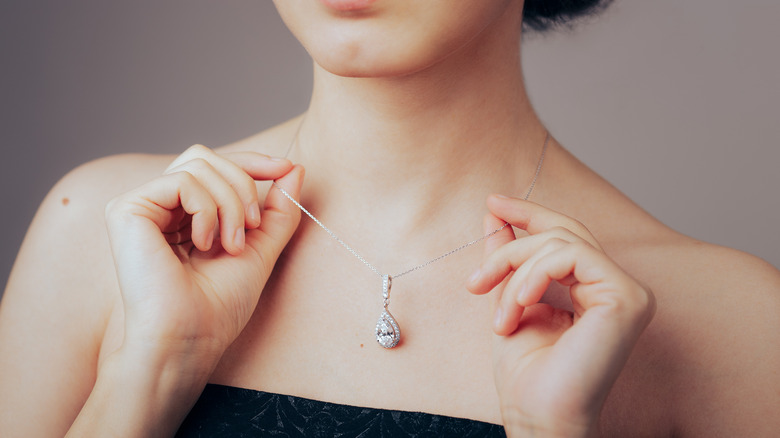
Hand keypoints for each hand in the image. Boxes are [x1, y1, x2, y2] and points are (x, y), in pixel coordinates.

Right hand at [105, 145, 303, 362]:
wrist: (190, 337)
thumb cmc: (220, 305)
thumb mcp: (261, 248)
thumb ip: (278, 209)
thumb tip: (296, 167)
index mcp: (185, 214)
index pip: (216, 167)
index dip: (252, 162)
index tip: (285, 167)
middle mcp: (160, 206)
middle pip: (207, 158)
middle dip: (243, 185)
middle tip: (253, 227)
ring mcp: (141, 205)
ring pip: (198, 164)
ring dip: (230, 202)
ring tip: (231, 245)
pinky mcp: (126, 209)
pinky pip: (183, 181)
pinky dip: (207, 209)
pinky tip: (204, 243)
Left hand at [467, 195, 654, 437]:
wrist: (537, 414)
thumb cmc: (526, 372)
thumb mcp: (509, 300)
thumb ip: (508, 257)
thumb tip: (493, 215)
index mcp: (595, 289)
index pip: (566, 236)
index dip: (530, 213)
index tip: (492, 202)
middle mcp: (618, 288)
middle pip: (563, 233)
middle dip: (511, 248)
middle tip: (476, 280)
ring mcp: (629, 292)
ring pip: (561, 242)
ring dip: (515, 272)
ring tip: (499, 314)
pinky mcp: (627, 297)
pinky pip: (571, 255)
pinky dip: (534, 275)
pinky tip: (519, 304)